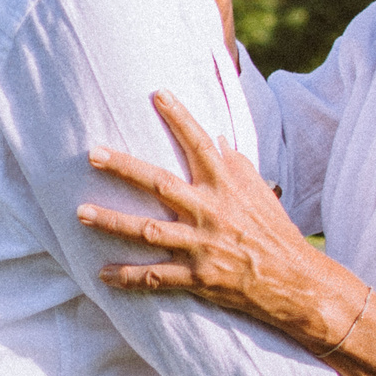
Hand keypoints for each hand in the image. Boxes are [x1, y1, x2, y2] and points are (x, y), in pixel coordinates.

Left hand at [78, 91, 320, 333]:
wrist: (294, 281)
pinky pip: (156, 276)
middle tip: (92, 153)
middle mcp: (210, 211)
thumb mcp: (260, 192)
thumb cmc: (275, 232)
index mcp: (226, 186)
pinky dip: (128, 276)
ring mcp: (202, 245)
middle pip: (159, 184)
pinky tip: (102, 274)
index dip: (180, 118)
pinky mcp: (198, 277)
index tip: (158, 94)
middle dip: (123, 168)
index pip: (200, 144)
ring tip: (80, 212)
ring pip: (148, 230)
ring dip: (112, 221)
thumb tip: (216, 139)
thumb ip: (235, 165)